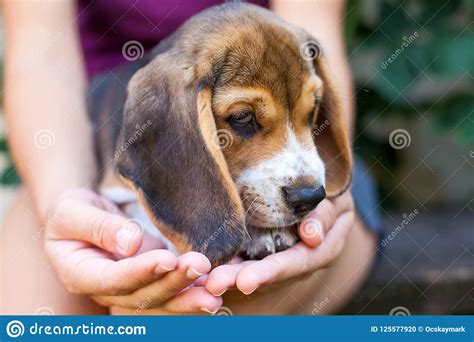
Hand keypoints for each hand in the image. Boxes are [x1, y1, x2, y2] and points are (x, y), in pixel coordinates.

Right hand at [44, 188, 221, 313]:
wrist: (82, 217)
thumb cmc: (72, 212)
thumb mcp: (72, 211)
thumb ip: (98, 227)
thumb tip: (131, 243)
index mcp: (81, 274)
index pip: (113, 279)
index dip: (140, 272)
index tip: (166, 259)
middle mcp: (108, 289)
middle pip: (142, 294)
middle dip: (173, 282)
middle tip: (200, 266)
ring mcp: (131, 286)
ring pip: (161, 298)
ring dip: (188, 295)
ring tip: (215, 293)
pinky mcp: (150, 278)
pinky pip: (171, 288)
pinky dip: (193, 291)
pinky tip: (215, 290)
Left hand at [205, 191, 354, 294]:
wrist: (327, 190)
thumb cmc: (333, 194)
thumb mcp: (338, 201)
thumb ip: (325, 215)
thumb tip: (311, 237)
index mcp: (321, 250)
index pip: (295, 263)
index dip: (271, 272)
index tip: (245, 281)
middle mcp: (298, 258)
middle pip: (269, 272)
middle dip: (240, 277)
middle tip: (214, 282)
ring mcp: (280, 254)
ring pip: (253, 266)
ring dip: (229, 272)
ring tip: (205, 278)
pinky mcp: (264, 246)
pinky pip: (245, 255)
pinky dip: (227, 260)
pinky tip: (205, 264)